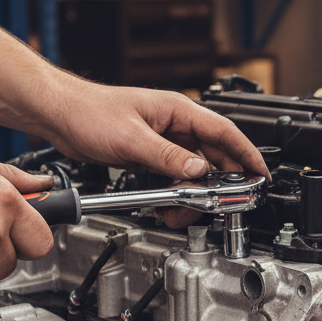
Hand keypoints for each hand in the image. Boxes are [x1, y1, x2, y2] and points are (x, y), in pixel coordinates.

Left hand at [45, 83, 270, 182]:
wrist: (60, 116)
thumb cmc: (90, 112)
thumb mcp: (132, 139)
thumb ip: (168, 157)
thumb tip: (199, 171)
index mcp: (179, 110)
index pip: (226, 132)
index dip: (247, 155)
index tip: (261, 175)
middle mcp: (176, 124)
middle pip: (214, 155)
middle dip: (220, 182)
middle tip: (222, 203)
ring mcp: (165, 139)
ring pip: (195, 169)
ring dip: (195, 191)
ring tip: (185, 210)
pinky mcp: (152, 154)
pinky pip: (176, 175)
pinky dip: (178, 191)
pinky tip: (170, 203)